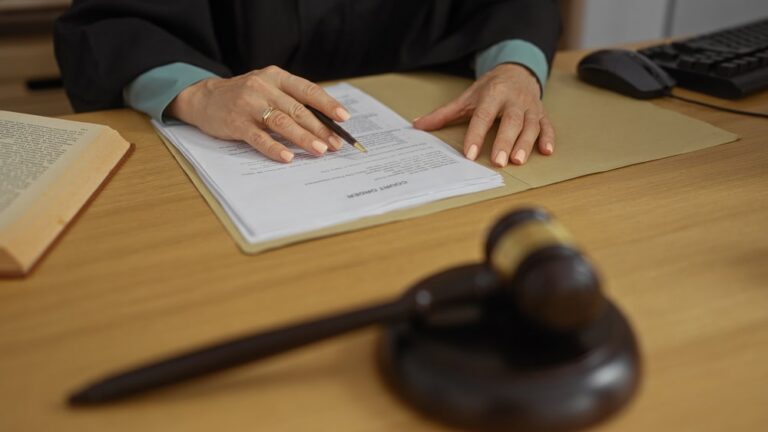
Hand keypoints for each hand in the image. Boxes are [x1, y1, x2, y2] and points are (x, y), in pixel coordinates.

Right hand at [167, 66, 349, 162]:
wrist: (203, 97)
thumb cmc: (244, 96)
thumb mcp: (267, 89)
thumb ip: (291, 101)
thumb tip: (324, 125)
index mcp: (276, 77)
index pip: (307, 90)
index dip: (327, 104)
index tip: (344, 118)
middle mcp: (264, 87)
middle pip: (298, 109)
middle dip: (320, 128)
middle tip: (335, 144)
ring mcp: (249, 104)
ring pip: (282, 122)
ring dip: (303, 137)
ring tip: (320, 150)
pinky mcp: (236, 122)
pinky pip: (258, 137)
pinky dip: (274, 148)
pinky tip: (287, 157)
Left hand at [413, 63, 553, 166]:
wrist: (517, 71)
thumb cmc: (490, 88)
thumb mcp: (467, 97)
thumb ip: (444, 114)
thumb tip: (418, 125)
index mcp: (493, 93)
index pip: (484, 116)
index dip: (476, 135)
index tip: (470, 153)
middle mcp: (514, 100)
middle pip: (511, 121)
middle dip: (505, 141)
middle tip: (498, 161)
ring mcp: (530, 107)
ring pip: (530, 125)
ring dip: (526, 143)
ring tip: (518, 161)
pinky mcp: (542, 113)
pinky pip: (547, 126)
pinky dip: (548, 138)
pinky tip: (546, 152)